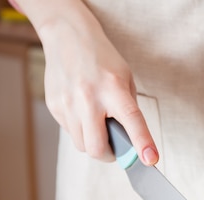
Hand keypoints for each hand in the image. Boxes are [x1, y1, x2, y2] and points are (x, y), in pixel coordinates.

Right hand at [33, 3, 157, 163]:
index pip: (131, 120)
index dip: (142, 143)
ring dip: (93, 142)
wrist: (67, 36)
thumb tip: (129, 142)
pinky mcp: (54, 106)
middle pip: (97, 148)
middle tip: (116, 148)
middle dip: (109, 155)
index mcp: (113, 88)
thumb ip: (128, 110)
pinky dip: (80, 130)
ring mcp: (67, 103)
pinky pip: (70, 132)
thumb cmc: (102, 60)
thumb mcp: (125, 78)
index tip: (150, 160)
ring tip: (97, 123)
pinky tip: (82, 111)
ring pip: (82, 145)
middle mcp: (88, 97)